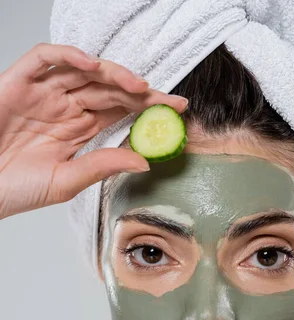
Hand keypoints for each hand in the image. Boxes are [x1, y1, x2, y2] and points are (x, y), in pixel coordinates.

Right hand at [0, 43, 186, 219]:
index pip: (120, 109)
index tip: (177, 110)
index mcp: (79, 129)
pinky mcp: (20, 82)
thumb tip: (144, 160)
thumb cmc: (16, 188)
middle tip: (165, 100)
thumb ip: (102, 166)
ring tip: (138, 86)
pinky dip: (67, 56)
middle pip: (108, 88)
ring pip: (83, 71)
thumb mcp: (66, 181)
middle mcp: (65, 107)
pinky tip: (92, 65)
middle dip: (138, 92)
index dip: (147, 106)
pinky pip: (45, 59)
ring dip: (112, 74)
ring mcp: (44, 93)